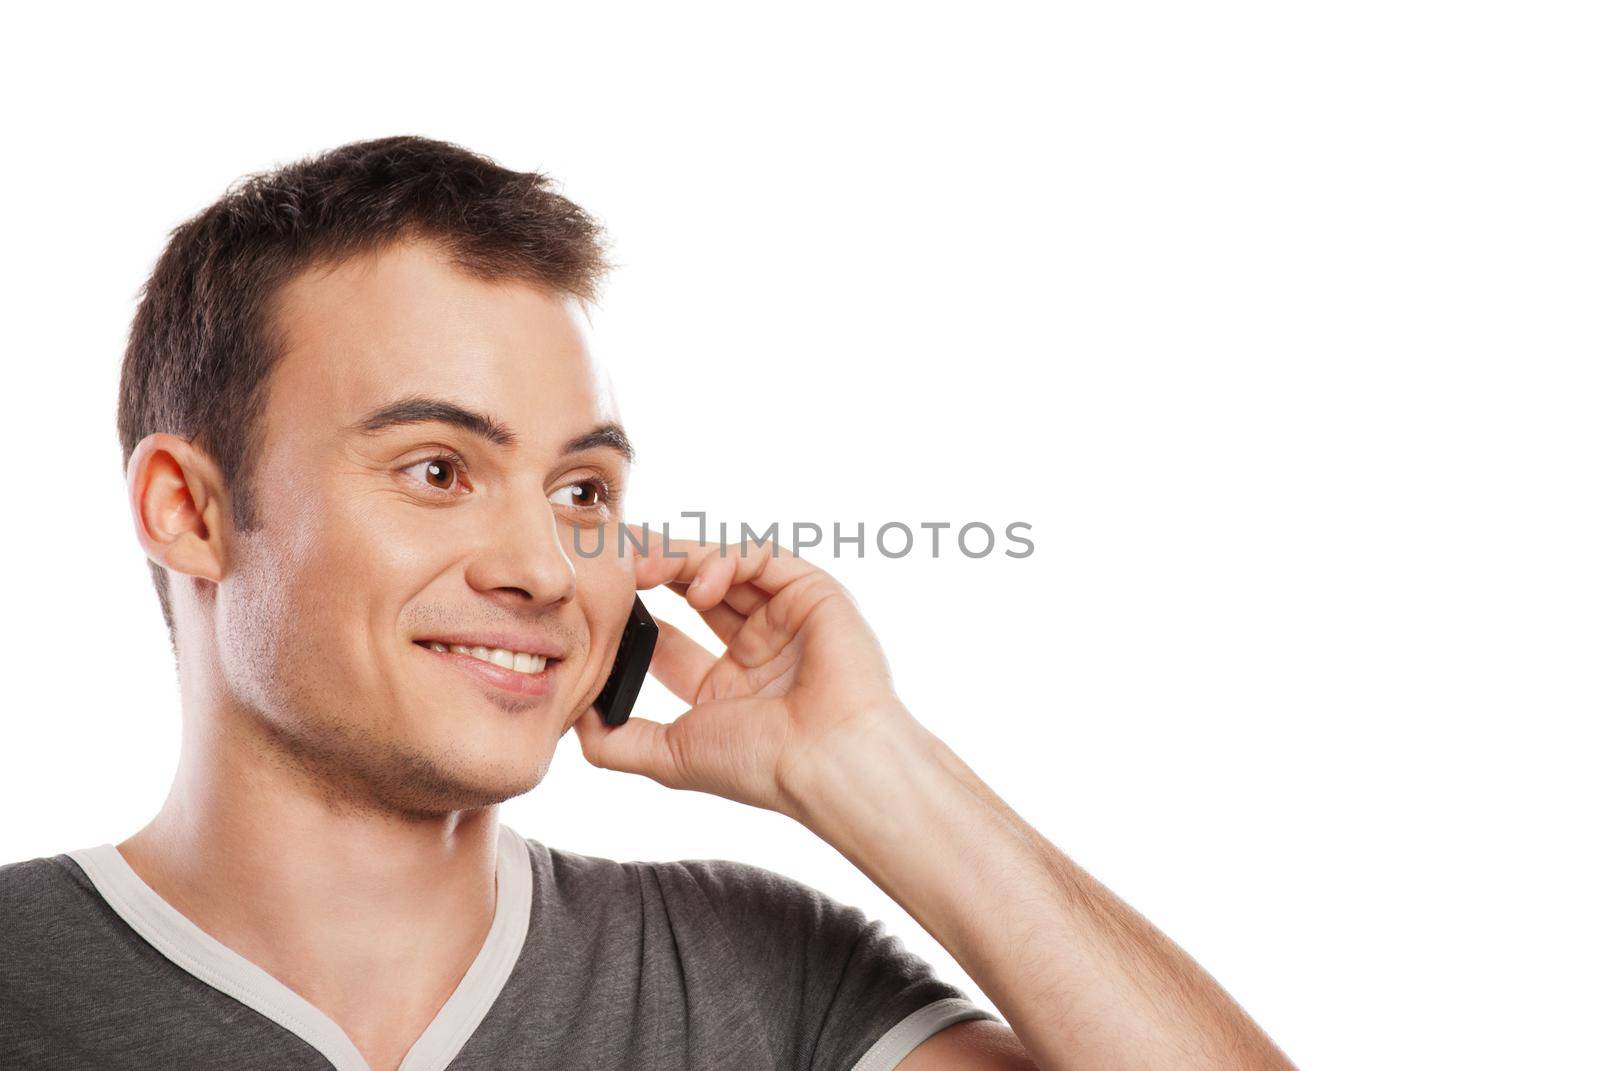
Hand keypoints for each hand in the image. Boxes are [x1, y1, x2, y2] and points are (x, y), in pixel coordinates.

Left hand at [572, 523, 918, 818]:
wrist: (827, 760)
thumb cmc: (759, 764)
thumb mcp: (669, 755)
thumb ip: (615, 741)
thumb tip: (574, 719)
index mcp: (727, 687)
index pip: (669, 638)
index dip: (633, 615)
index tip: (598, 600)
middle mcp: (757, 648)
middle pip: (691, 591)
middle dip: (650, 572)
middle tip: (611, 558)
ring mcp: (785, 617)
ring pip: (721, 566)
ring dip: (676, 559)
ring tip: (641, 566)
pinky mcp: (811, 591)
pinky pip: (760, 557)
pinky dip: (723, 560)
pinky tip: (699, 585)